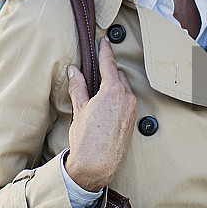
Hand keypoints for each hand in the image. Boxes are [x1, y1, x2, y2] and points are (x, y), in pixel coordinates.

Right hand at [65, 37, 136, 191]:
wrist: (96, 166)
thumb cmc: (86, 139)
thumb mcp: (79, 109)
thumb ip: (78, 86)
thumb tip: (74, 70)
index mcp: (112, 92)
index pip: (109, 64)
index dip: (105, 51)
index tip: (104, 41)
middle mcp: (126, 98)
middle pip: (117, 75)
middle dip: (108, 70)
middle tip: (96, 69)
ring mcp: (131, 110)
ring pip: (124, 88)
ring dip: (114, 85)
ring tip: (99, 90)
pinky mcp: (132, 121)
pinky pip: (127, 101)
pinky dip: (118, 97)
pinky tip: (107, 104)